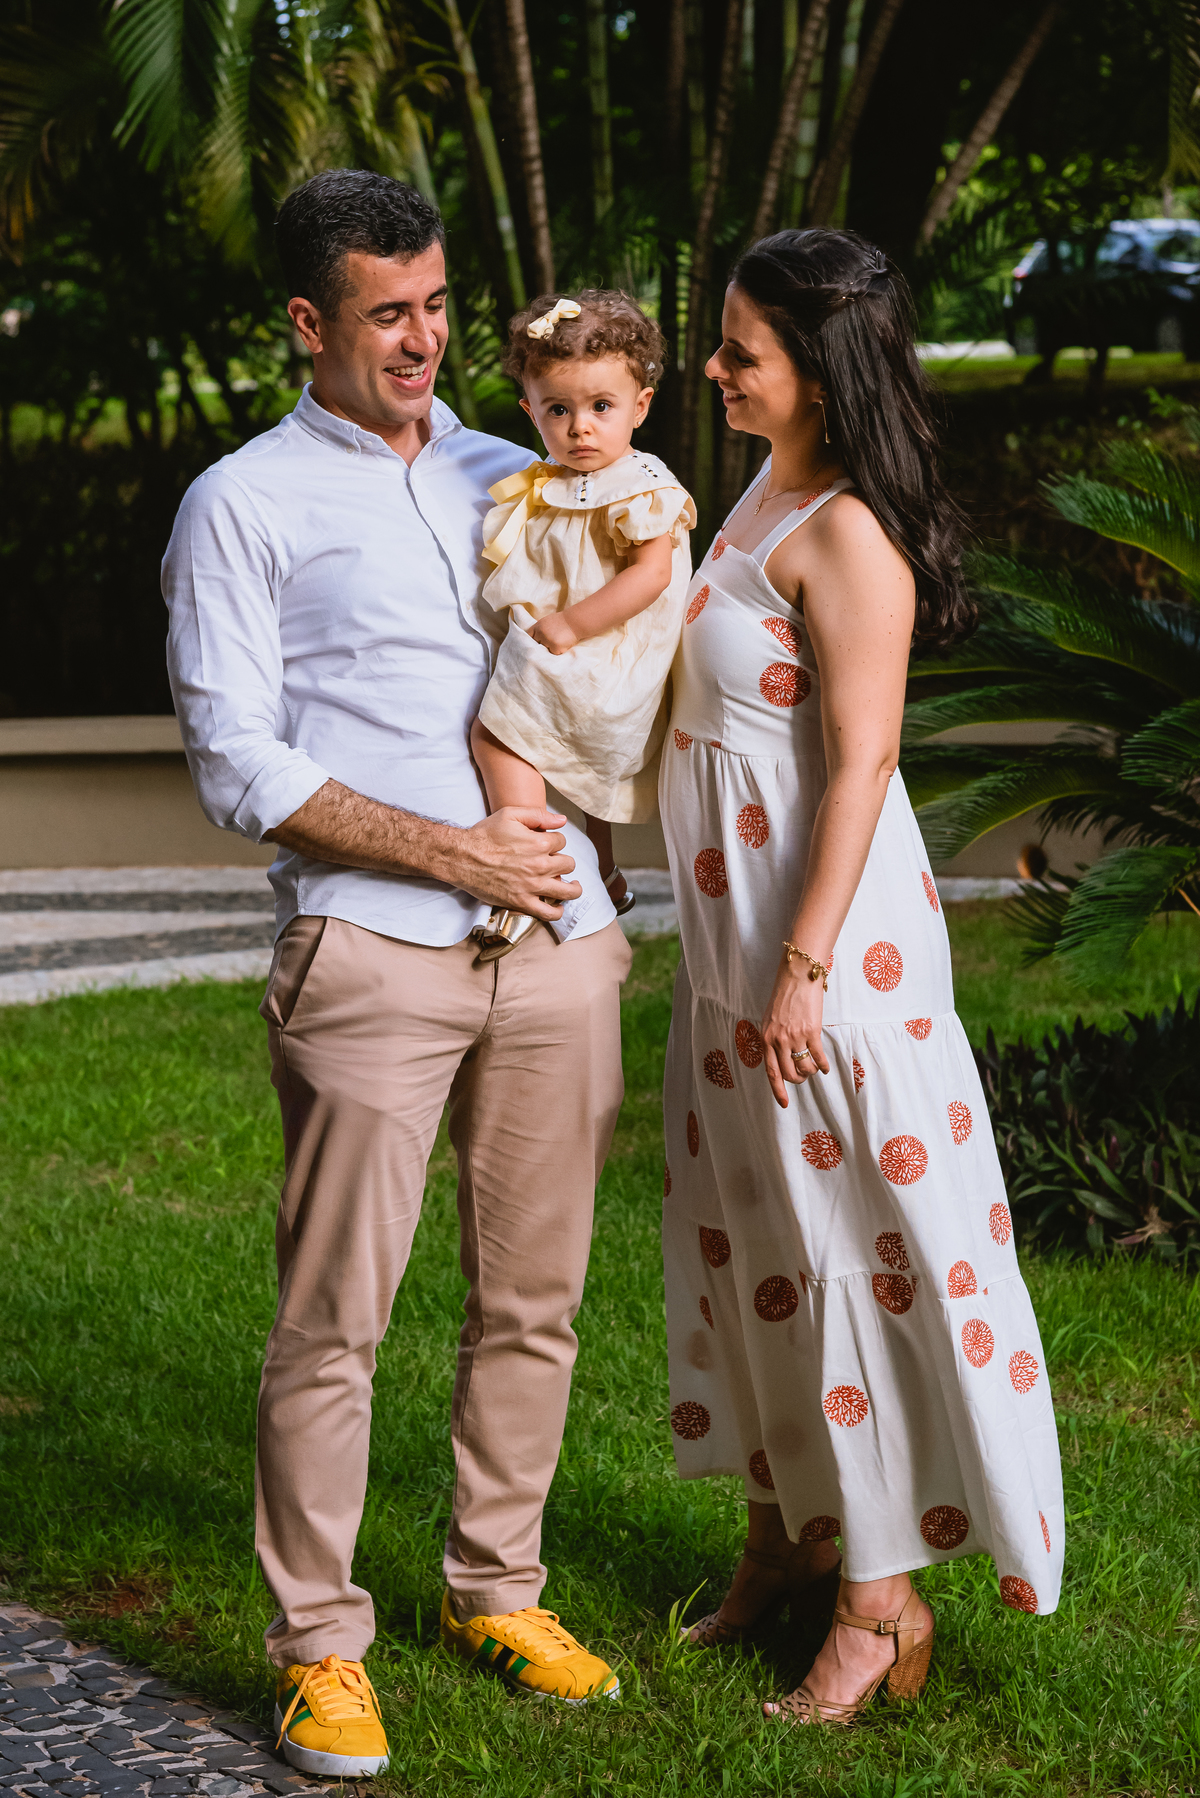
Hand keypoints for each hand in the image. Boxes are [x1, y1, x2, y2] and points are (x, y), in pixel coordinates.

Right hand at [449, 806, 582, 918]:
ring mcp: (532, 886)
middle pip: (568, 864)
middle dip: (562, 861)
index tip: (545, 844)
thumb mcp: (510, 814)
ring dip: (573, 887)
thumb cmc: (484, 835)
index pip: (562, 841)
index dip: (554, 841)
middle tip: (553, 862)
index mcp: (539, 843)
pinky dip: (557, 910)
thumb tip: (562, 820)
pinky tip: (557, 905)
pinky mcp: (522, 902)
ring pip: (568, 890)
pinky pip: (549, 913)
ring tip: (571, 885)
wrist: (462, 858)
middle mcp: (540, 865)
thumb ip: (539, 815)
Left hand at [532, 610, 579, 654]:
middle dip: (542, 646)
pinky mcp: (555, 647)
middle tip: (551, 643)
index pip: (528, 637)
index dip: (532, 641)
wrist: (576, 621)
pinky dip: (559, 651)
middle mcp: (540, 633)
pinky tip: (564, 644)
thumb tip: (535, 641)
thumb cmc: (564, 621)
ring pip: (545, 650)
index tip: (535, 644)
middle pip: (536, 645)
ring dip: (551, 649)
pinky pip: (554, 653)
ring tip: (560, 641)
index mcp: (538, 626)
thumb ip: (541, 630)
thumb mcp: (548, 622)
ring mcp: (547, 640)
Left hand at [760, 953, 830, 1108]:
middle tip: (803, 1077)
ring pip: (805, 1068)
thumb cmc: (783, 996)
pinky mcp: (812, 1031)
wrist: (798, 976)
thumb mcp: (769, 1019)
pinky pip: (819, 1057)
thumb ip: (772, 1039)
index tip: (784, 1103)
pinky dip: (823, 1065)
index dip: (778, 1091)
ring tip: (814, 1068)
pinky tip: (825, 1067)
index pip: (771, 1072)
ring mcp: (795, 1037)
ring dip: (811, 1072)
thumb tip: (779, 1058)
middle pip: (789, 1074)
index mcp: (766, 1038)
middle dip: (798, 1080)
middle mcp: (779, 1041)